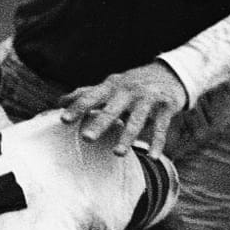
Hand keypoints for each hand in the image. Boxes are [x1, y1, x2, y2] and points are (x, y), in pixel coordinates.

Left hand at [65, 61, 187, 153]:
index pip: (90, 97)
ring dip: (127, 137)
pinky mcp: (166, 106)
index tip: (63, 120)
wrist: (170, 74)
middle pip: (112, 109)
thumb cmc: (131, 85)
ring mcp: (148, 98)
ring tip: (117, 153)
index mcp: (111, 86)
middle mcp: (128, 91)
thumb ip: (86, 94)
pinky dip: (157, 142)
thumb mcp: (109, 86)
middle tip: (86, 138)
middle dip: (99, 123)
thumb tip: (59, 102)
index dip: (77, 107)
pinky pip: (161, 127)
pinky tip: (153, 156)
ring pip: (136, 120)